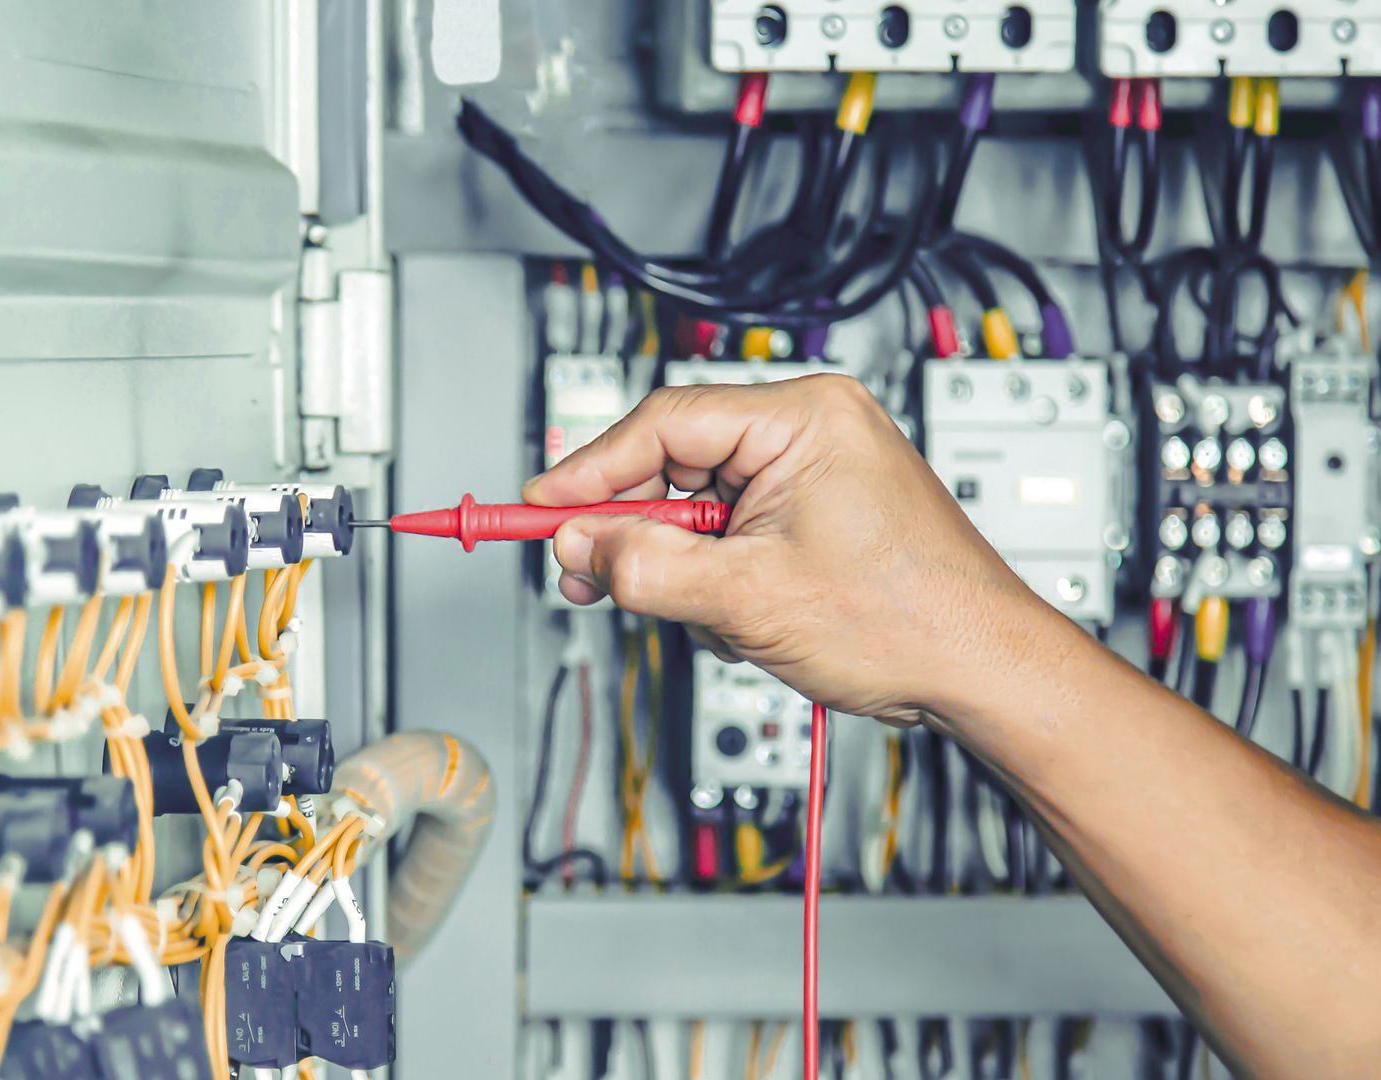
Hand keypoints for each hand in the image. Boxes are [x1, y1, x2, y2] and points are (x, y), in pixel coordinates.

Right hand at [525, 374, 1065, 725]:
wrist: (986, 673)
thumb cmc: (912, 621)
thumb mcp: (750, 598)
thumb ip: (649, 567)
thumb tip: (580, 547)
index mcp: (805, 417)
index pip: (664, 424)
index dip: (590, 471)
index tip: (540, 508)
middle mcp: (812, 431)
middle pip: (675, 464)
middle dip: (634, 529)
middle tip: (585, 573)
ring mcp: (816, 473)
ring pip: (698, 508)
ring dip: (681, 566)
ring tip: (705, 614)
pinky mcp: (816, 514)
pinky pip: (732, 533)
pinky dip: (714, 577)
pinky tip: (736, 616)